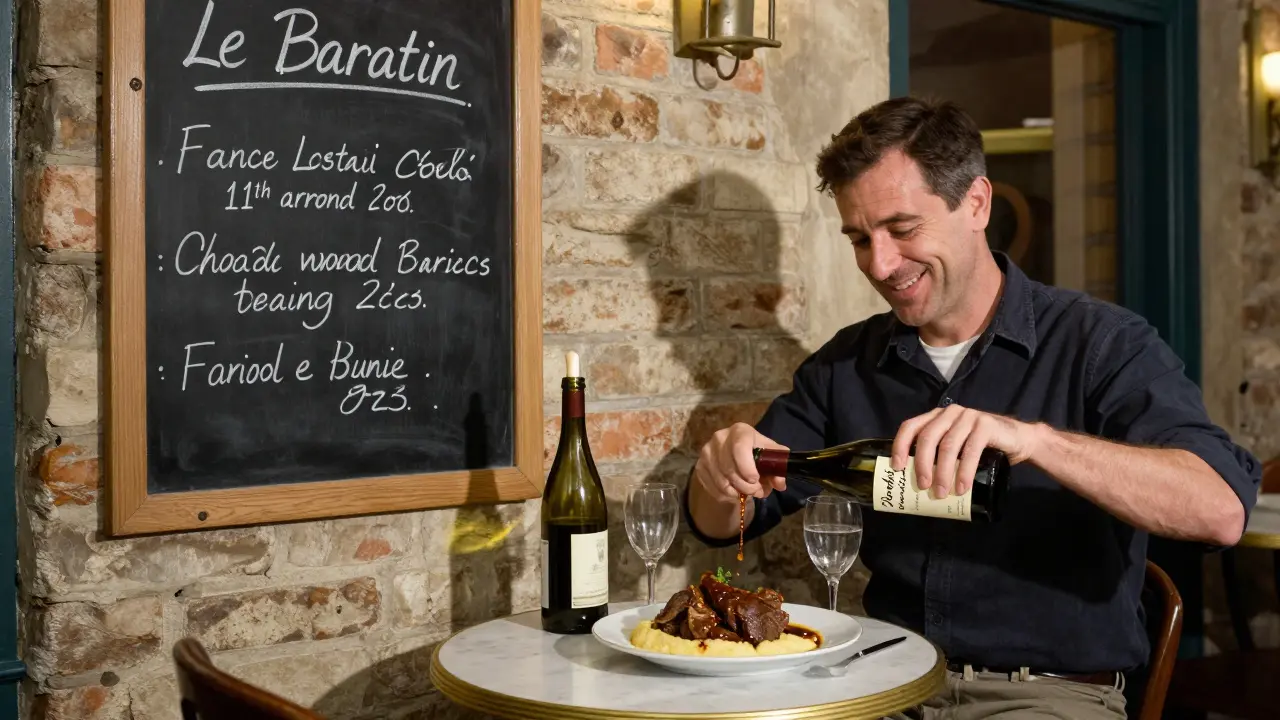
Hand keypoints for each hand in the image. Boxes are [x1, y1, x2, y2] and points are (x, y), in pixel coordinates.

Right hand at [694, 423, 788, 502]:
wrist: (736, 454)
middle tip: (757, 492)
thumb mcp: (771, 456)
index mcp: (740, 431)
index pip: (739, 447)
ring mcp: (706, 452)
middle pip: (729, 468)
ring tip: (748, 493)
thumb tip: (779, 483)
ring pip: (721, 480)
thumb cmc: (757, 453)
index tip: (755, 480)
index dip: (747, 467)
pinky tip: (734, 492)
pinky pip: (713, 487)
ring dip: (737, 492)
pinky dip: (726, 495)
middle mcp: (719, 437)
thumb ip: (779, 467)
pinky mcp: (700, 466)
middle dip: (745, 486)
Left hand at [891, 404, 1039, 497]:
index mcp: (937, 418)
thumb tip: (916, 485)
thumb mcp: (956, 449)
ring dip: (942, 472)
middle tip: (922, 487)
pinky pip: (970, 450)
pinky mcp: (986, 425)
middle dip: (922, 464)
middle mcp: (950, 413)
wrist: (1018, 441)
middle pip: (928, 437)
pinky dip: (964, 471)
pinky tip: (962, 487)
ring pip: (948, 445)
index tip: (897, 467)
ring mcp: (968, 416)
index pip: (911, 427)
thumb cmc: (982, 449)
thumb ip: (939, 456)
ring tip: (941, 493)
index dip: (900, 445)